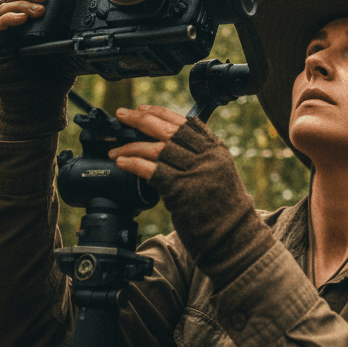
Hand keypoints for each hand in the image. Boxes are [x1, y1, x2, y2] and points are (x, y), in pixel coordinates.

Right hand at [0, 0, 77, 138]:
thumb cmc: (53, 78)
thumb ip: (74, 31)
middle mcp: (15, 21)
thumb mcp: (69, 48)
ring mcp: (3, 33)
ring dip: (22, 4)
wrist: (38, 103)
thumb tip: (99, 20)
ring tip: (39, 11)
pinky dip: (8, 19)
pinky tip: (20, 20)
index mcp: (31, 18)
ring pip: (5, 5)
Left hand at [111, 106, 275, 287]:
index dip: (161, 113)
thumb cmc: (222, 210)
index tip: (142, 108)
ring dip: (131, 146)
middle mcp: (207, 156)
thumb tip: (165, 147)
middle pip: (168, 130)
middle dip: (141, 119)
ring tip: (115, 149)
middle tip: (121, 115)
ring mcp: (195, 172)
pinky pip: (151, 170)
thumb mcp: (216, 175)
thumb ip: (197, 158)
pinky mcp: (181, 190)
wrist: (233, 238)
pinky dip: (133, 163)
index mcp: (215, 149)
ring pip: (156, 149)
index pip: (185, 122)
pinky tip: (122, 162)